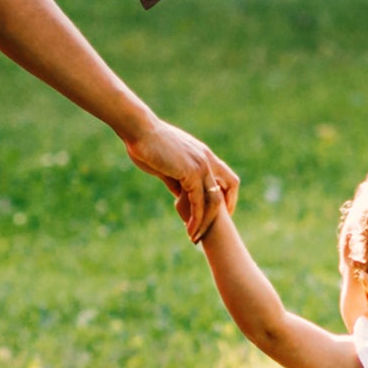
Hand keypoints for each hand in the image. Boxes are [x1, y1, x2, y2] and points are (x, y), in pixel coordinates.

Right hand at [125, 119, 238, 240]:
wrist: (139, 130)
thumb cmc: (147, 144)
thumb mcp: (166, 165)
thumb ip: (177, 180)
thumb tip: (180, 196)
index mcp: (203, 154)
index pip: (226, 177)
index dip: (227, 195)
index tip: (219, 213)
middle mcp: (207, 159)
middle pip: (228, 188)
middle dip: (223, 212)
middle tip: (211, 229)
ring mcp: (201, 165)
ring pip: (214, 200)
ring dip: (206, 221)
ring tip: (195, 237)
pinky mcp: (191, 172)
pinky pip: (198, 202)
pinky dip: (196, 218)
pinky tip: (188, 229)